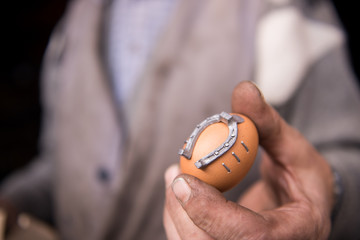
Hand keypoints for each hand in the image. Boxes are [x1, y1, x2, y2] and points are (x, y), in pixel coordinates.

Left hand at [163, 81, 334, 239]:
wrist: (302, 205)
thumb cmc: (302, 177)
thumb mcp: (293, 148)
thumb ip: (266, 123)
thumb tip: (243, 89)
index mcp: (294, 232)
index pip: (250, 236)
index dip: (211, 213)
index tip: (184, 180)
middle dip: (183, 212)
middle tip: (175, 174)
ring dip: (176, 213)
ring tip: (175, 176)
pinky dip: (178, 217)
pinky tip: (179, 190)